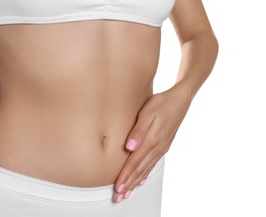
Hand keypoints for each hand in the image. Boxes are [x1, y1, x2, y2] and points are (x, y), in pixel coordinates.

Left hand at [112, 83, 192, 202]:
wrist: (180, 100)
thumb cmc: (162, 103)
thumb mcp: (148, 113)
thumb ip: (138, 131)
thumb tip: (129, 148)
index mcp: (152, 140)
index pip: (135, 162)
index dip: (125, 176)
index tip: (117, 188)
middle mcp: (157, 147)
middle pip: (140, 170)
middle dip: (129, 185)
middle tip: (119, 197)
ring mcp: (161, 148)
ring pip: (146, 169)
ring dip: (136, 182)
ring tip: (128, 193)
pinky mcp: (164, 145)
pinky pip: (152, 164)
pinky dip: (145, 174)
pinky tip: (142, 179)